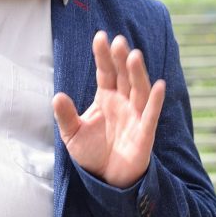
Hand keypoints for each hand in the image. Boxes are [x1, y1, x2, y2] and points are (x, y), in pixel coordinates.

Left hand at [53, 31, 165, 187]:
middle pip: (124, 76)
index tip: (101, 36)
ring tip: (134, 56)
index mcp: (106, 97)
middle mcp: (123, 102)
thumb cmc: (92, 152)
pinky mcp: (145, 133)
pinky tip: (159, 85)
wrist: (107, 179)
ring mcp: (135, 116)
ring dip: (137, 73)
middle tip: (118, 41)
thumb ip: (66, 116)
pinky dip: (155, 101)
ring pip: (138, 90)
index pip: (106, 72)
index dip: (103, 55)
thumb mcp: (72, 134)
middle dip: (121, 59)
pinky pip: (151, 115)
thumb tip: (57, 96)